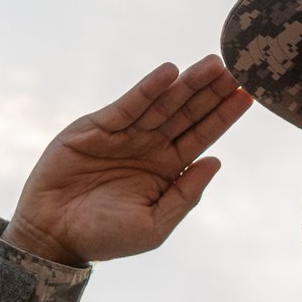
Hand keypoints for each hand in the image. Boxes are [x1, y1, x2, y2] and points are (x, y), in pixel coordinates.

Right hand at [2, 55, 251, 264]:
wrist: (53, 235)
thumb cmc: (105, 237)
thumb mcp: (155, 225)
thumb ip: (185, 195)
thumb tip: (216, 162)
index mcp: (167, 169)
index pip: (202, 136)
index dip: (224, 115)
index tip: (247, 95)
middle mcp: (149, 146)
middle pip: (187, 113)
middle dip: (211, 92)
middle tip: (236, 68)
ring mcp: (124, 134)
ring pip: (163, 103)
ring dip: (187, 84)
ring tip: (213, 65)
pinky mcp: (98, 127)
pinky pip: (129, 105)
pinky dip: (148, 89)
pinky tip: (170, 73)